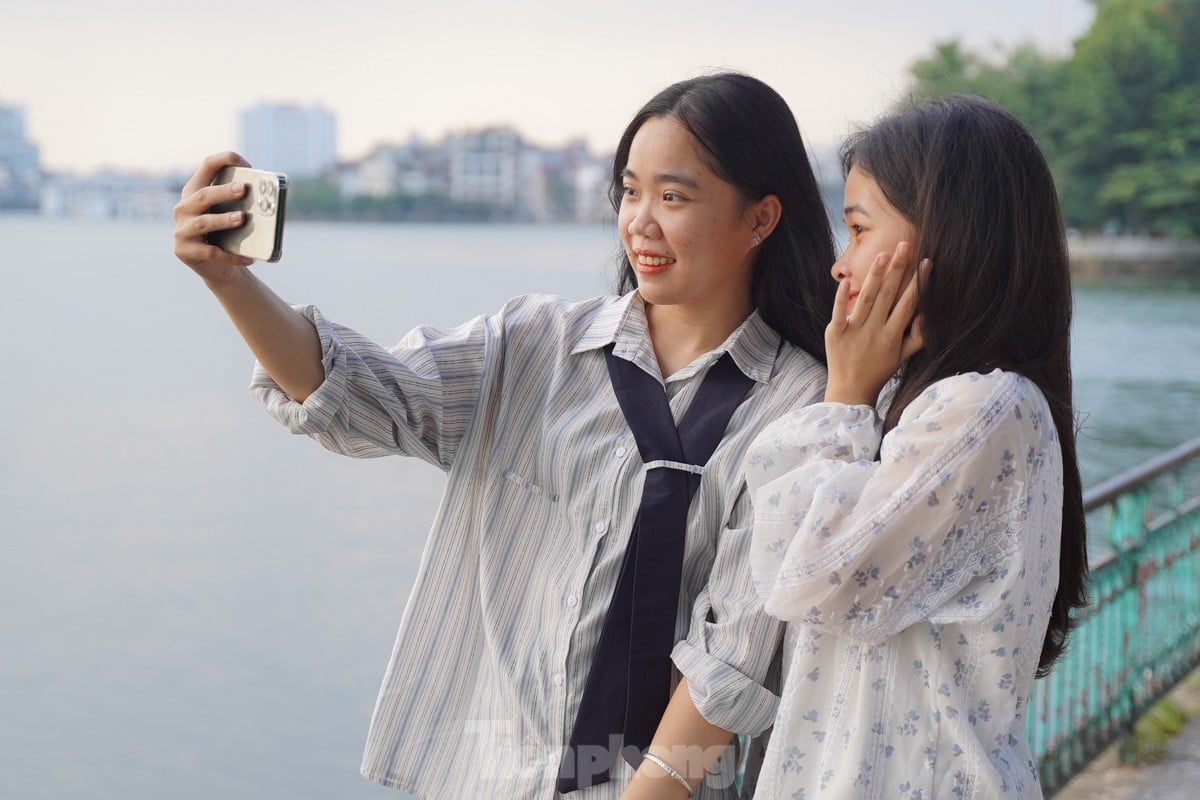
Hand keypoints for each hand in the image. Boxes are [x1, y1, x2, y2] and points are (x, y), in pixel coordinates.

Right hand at [173, 151, 255, 285]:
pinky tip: (249, 258)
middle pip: (203, 195)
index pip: (207, 166)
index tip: (246, 164)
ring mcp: (181, 230)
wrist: (216, 268)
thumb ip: (240, 204)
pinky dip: (231, 256)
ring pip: (204, 222)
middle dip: (223, 191)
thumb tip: (266, 200)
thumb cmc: (226, 236)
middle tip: (243, 189)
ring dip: (223, 220)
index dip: (225, 160)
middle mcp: (183, 207)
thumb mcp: (229, 216)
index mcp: (195, 191)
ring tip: (242, 218)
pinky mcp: (184, 251)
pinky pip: (211, 252)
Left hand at [824, 241, 927, 405]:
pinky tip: (846, 281)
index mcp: (892, 336)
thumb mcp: (903, 357)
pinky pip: (839, 313)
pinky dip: (842, 298)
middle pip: (888, 295)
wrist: (850, 390)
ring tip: (883, 255)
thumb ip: (917, 337)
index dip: (918, 282)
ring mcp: (854, 331)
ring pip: (867, 299)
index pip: (908, 303)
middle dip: (898, 269)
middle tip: (905, 245)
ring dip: (875, 276)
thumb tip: (926, 315)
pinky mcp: (835, 333)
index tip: (926, 262)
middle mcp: (875, 331)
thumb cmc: (878, 371)